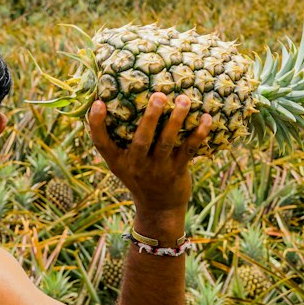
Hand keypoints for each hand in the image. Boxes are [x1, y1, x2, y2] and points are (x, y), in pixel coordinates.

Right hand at [88, 93, 210, 226]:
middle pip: (142, 139)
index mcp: (119, 161)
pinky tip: (206, 118)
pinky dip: (199, 134)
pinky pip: (189, 150)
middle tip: (159, 95)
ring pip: (167, 141)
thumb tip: (113, 101)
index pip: (101, 143)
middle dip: (150, 117)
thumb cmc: (138, 176)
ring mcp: (158, 169)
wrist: (159, 209)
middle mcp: (137, 165)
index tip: (99, 103)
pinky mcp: (177, 171)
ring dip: (176, 120)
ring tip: (184, 100)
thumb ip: (117, 140)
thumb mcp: (122, 164)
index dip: (97, 123)